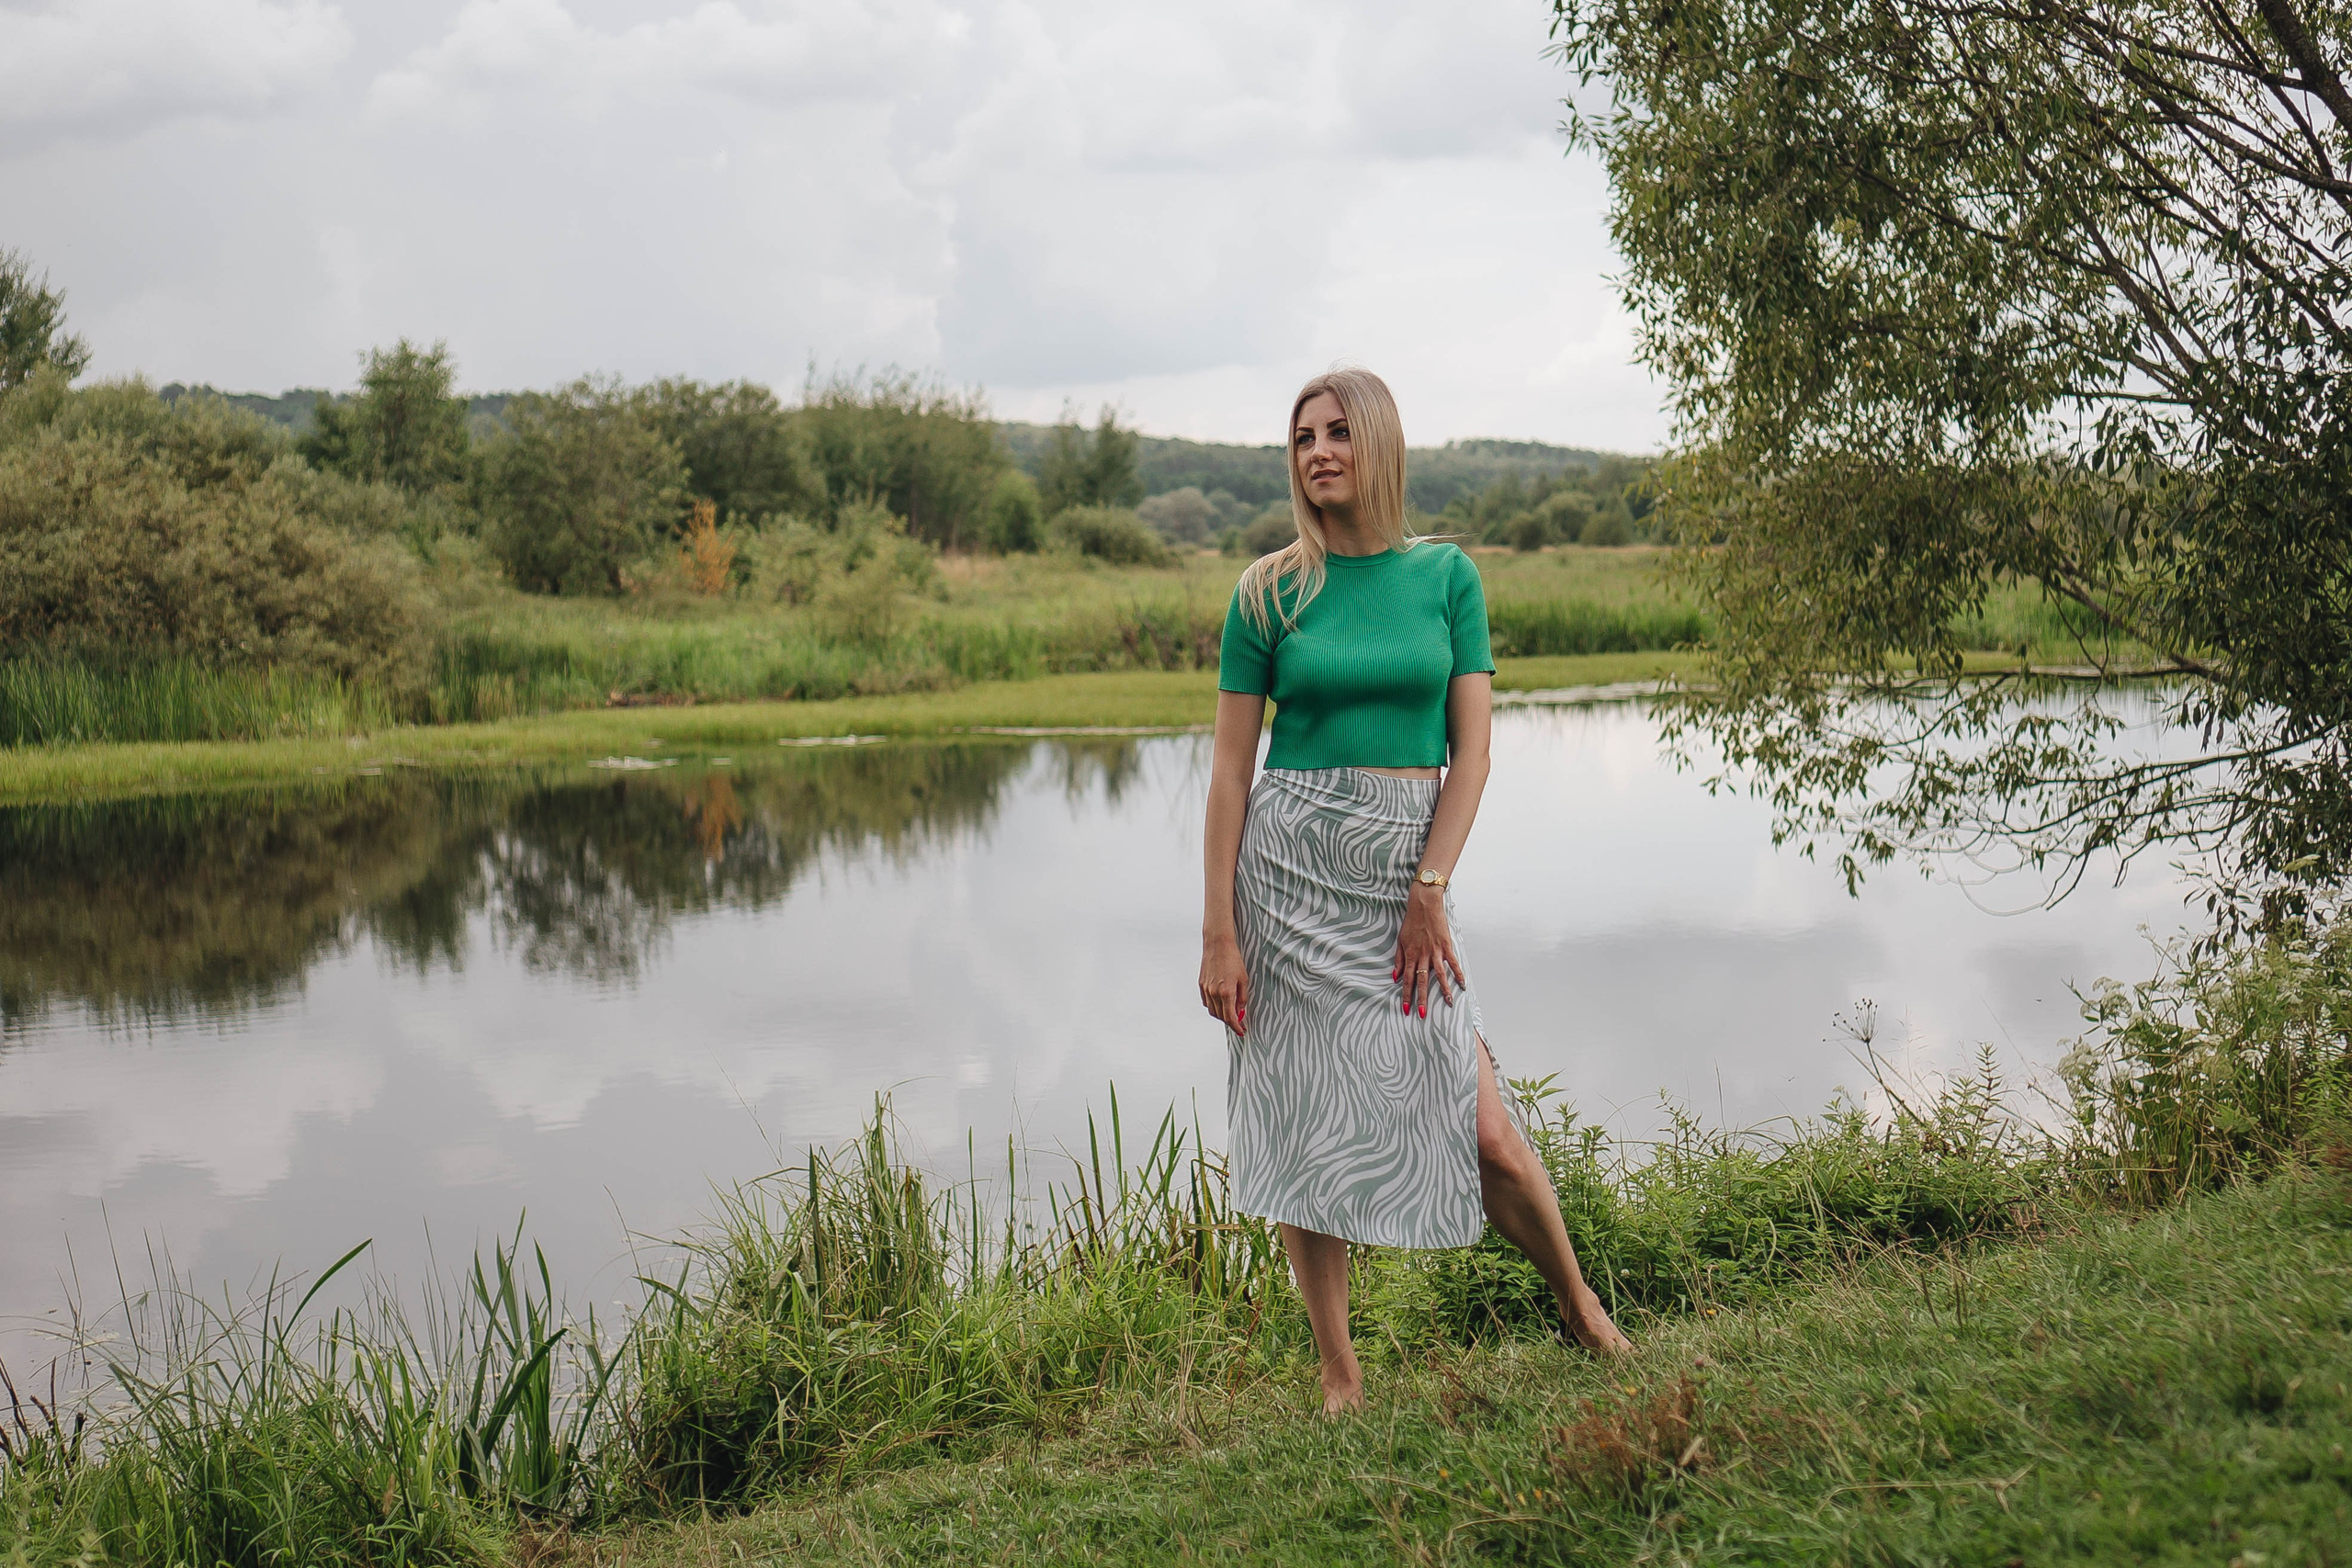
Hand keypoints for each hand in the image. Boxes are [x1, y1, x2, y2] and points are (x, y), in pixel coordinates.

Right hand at [1200, 932, 1249, 1035]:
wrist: (1217, 944)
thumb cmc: (1233, 959)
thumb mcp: (1243, 979)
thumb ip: (1242, 997)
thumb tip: (1240, 1010)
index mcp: (1226, 992)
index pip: (1230, 1017)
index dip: (1236, 1027)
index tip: (1241, 1031)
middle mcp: (1214, 993)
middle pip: (1221, 1016)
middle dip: (1230, 1021)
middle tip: (1239, 1022)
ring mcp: (1206, 989)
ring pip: (1212, 1010)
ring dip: (1221, 1015)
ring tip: (1230, 1012)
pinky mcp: (1201, 985)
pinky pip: (1206, 1002)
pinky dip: (1213, 1006)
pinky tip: (1220, 1003)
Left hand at [1391, 884, 1465, 1019]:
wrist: (1424, 905)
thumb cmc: (1411, 922)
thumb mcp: (1400, 941)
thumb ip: (1398, 960)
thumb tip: (1395, 977)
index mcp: (1410, 955)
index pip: (1407, 980)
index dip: (1407, 995)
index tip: (1406, 1009)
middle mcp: (1423, 956)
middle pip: (1422, 981)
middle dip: (1422, 998)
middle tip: (1422, 1014)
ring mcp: (1436, 952)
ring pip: (1440, 975)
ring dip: (1443, 991)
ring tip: (1447, 1004)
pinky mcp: (1446, 946)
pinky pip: (1453, 963)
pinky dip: (1458, 974)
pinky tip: (1462, 985)